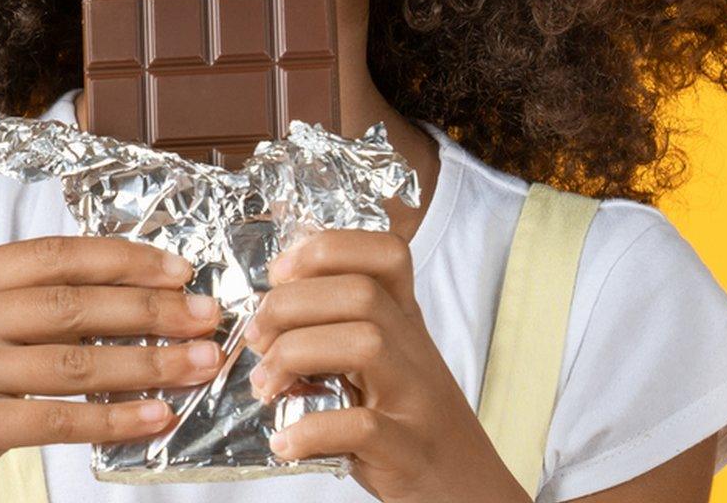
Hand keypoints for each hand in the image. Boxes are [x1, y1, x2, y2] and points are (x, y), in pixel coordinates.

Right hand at [0, 235, 225, 502]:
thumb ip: (17, 311)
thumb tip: (124, 303)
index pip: (51, 255)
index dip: (121, 259)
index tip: (178, 270)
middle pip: (71, 303)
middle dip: (150, 310)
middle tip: (207, 318)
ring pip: (75, 361)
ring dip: (149, 364)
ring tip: (199, 365)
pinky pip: (59, 417)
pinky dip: (115, 418)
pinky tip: (156, 418)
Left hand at [242, 229, 530, 502]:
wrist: (469, 490)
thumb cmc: (412, 424)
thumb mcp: (387, 363)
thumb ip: (344, 328)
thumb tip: (271, 304)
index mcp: (405, 323)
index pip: (385, 253)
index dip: (327, 248)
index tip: (280, 275)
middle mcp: (416, 352)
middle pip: (359, 293)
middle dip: (290, 305)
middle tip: (257, 339)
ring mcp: (417, 400)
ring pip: (366, 343)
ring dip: (296, 356)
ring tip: (265, 386)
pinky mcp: (409, 452)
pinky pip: (364, 426)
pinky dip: (313, 430)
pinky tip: (285, 442)